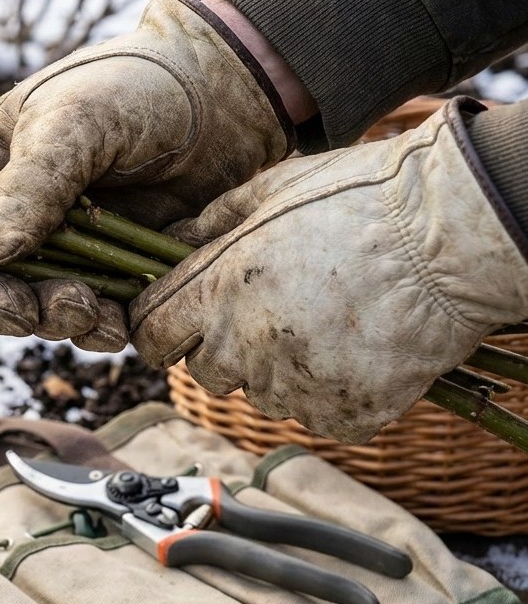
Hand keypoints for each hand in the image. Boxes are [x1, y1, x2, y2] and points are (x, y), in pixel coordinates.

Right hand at [0, 0, 294, 349]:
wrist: (231, 93)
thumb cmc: (137, 86)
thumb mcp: (75, 121)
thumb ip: (31, 184)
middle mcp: (17, 214)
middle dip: (1, 308)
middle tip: (29, 312)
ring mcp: (68, 247)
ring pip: (37, 309)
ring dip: (53, 321)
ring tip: (87, 309)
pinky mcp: (117, 272)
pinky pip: (94, 320)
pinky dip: (99, 330)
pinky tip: (118, 322)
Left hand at [130, 98, 527, 442]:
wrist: (452, 238)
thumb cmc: (362, 199)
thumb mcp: (271, 189)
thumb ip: (210, 221)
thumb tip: (169, 240)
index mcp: (216, 291)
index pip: (150, 335)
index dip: (160, 328)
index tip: (176, 322)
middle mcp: (246, 347)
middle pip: (205, 373)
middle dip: (223, 348)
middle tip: (268, 312)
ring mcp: (296, 387)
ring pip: (263, 396)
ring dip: (279, 370)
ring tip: (324, 322)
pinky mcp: (345, 414)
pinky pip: (318, 414)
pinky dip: (332, 392)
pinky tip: (356, 348)